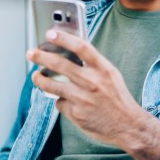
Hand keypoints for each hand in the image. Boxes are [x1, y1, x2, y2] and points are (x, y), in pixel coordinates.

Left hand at [26, 29, 159, 159]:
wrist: (128, 126)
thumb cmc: (118, 99)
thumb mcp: (111, 75)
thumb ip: (93, 64)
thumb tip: (71, 52)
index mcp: (103, 69)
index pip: (80, 47)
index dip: (63, 38)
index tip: (50, 34)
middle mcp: (92, 82)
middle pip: (59, 64)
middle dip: (40, 57)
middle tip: (31, 53)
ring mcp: (82, 99)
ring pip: (52, 85)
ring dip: (40, 79)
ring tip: (36, 76)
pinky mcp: (76, 114)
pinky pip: (60, 103)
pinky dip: (60, 101)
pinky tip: (66, 101)